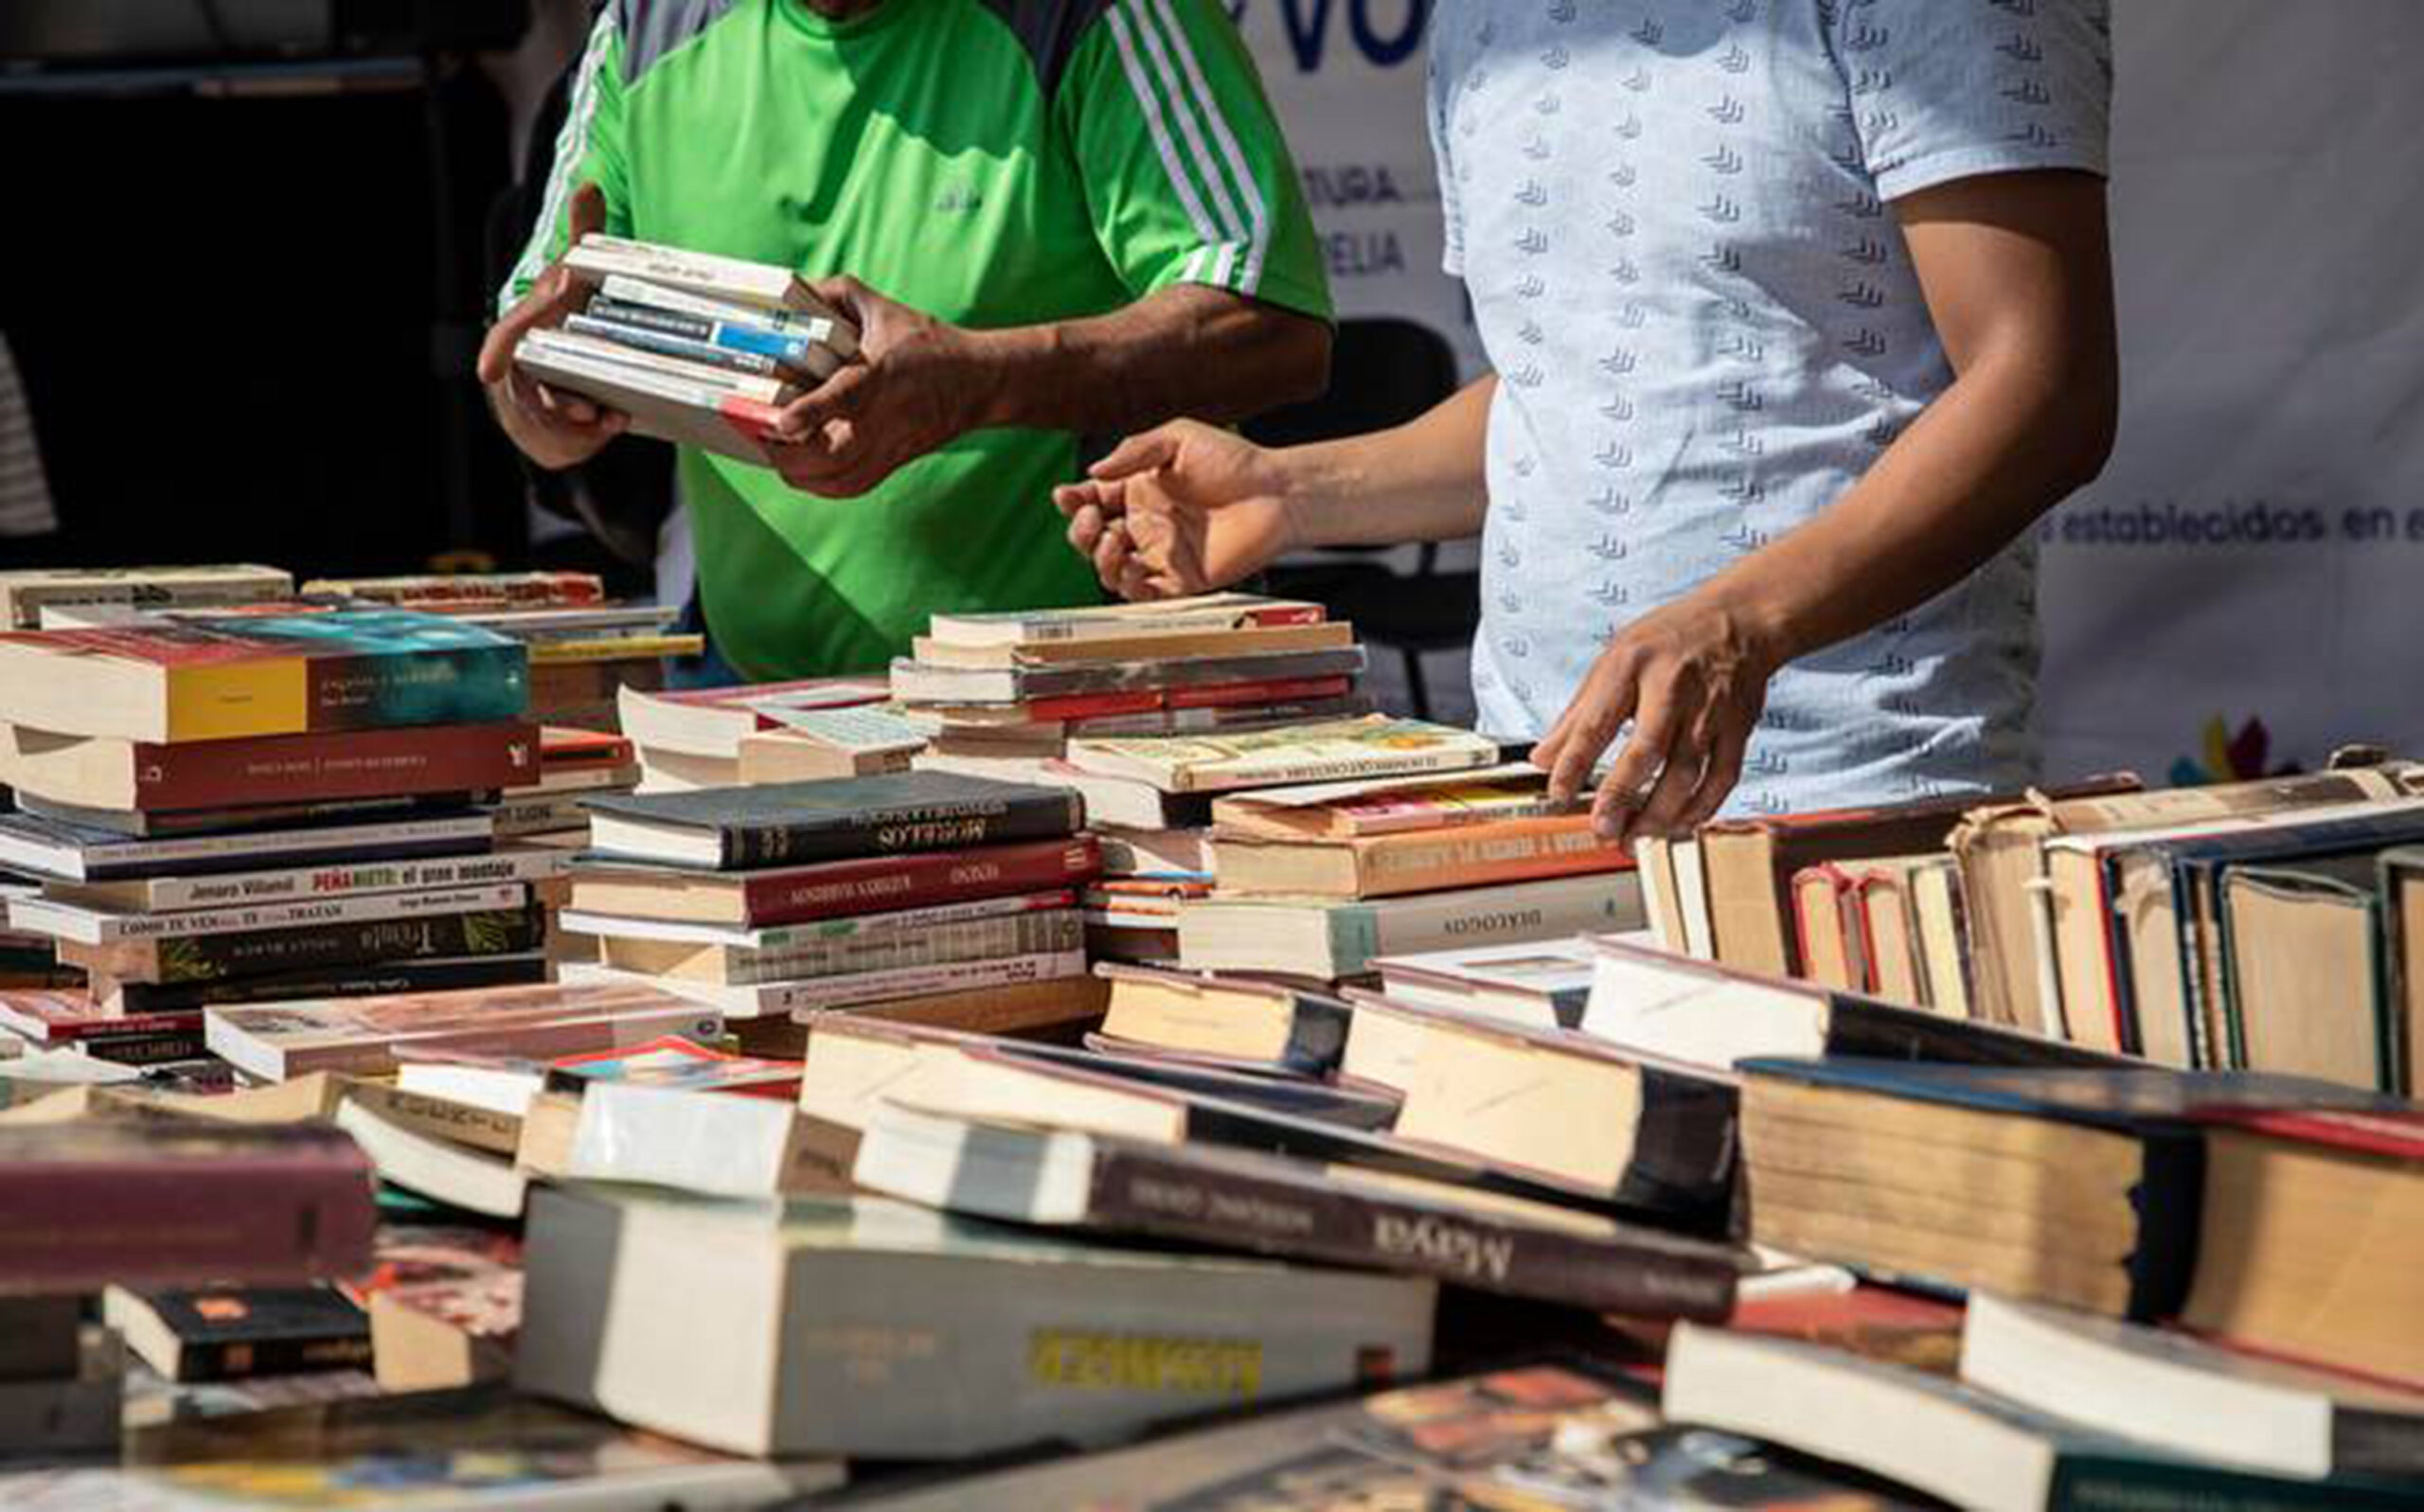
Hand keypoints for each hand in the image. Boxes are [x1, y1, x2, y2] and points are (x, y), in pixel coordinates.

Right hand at [476, 183, 627, 469]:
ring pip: (546, 422)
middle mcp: (519, 369)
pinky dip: (589, 438)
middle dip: (555, 402)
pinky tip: (612, 423)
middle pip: (527, 392)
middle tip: (590, 405)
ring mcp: (530, 403)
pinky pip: (564, 445)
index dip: (499, 352)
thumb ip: (584, 236)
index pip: (505, 341)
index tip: (489, 368)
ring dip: (576, 423)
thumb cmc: (566, 318)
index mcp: (524, 329)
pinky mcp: (547, 433)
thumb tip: (589, 184)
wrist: (562, 366)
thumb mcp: (577, 277)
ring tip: (606, 414)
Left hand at [765, 277, 984, 497]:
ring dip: (797, 471)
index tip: (784, 420)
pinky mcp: (892, 463)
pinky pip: (849, 488)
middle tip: (757, 433)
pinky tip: (797, 470)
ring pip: (837, 480)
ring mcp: (890, 446)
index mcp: (883, 375)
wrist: (978, 382)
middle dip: (788, 453)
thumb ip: (833, 293)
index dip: (814, 412)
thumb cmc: (927, 341)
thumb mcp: (882, 306)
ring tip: (770, 451)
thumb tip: (789, 295)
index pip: (848, 398)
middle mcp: (886, 418)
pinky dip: (817, 485)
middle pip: (833, 456)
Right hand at [1051, 420, 1296, 599]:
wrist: (1276, 493)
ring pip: (1111, 570)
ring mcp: (1161, 555)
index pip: (1092, 502)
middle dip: (1080, 532)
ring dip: (1101, 559)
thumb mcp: (1177, 440)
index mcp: (1139, 492)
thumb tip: (1093, 472)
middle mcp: (1145, 525)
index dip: (1072, 503)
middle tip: (1091, 519)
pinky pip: (1143, 593)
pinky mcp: (1181, 581)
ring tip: (1112, 541)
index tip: (1066, 496)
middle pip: (1092, 540)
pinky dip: (1129, 585)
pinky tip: (1131, 567)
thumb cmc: (1234, 461)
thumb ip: (1133, 453)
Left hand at [1530, 593, 1783, 842]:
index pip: (1596, 720)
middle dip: (1621, 795)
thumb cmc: (1670, 639)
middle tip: (1601, 829)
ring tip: (1633, 840)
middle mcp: (1673, 687)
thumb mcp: (1614, 659)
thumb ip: (1579, 713)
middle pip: (1647, 749)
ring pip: (1686, 772)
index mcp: (1632, 665)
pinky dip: (1700, 808)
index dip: (1574, 762)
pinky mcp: (1739, 728)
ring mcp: (1710, 710)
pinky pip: (1721, 778)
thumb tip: (1542, 758)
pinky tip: (1676, 826)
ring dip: (1659, 814)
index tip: (1557, 794)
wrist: (1741, 620)